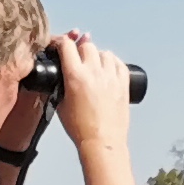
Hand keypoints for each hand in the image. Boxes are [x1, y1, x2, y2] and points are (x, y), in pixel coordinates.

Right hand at [42, 31, 134, 156]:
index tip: (60, 46)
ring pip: (105, 53)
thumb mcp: (61, 104)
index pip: (67, 46)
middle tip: (78, 58)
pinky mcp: (123, 84)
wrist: (101, 141)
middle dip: (80, 49)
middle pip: (87, 45)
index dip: (61, 43)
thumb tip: (62, 76)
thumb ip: (60, 86)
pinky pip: (120, 64)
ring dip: (98, 55)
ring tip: (94, 65)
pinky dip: (113, 63)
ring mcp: (111, 77)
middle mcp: (94, 72)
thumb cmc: (80, 128)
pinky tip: (109, 68)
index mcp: (75, 76)